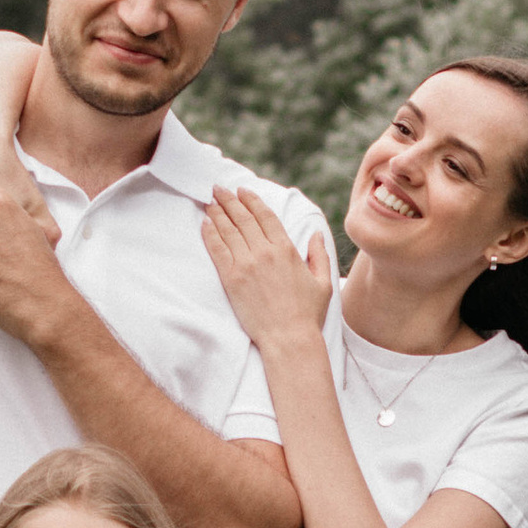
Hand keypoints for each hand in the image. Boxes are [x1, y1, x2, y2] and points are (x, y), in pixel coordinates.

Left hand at [202, 187, 335, 348]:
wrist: (288, 338)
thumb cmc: (307, 314)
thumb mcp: (323, 282)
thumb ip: (319, 255)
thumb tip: (316, 234)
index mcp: (286, 249)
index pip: (265, 216)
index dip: (252, 200)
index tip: (242, 190)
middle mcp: (265, 252)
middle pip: (243, 218)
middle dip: (229, 200)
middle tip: (218, 188)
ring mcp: (246, 264)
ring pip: (228, 230)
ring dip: (217, 212)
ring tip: (209, 200)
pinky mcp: (231, 279)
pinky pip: (217, 250)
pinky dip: (210, 234)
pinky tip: (205, 224)